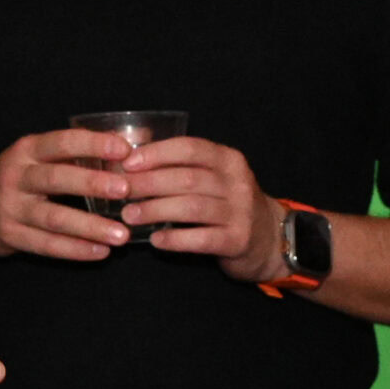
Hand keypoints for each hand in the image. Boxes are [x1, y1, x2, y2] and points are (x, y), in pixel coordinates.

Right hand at [0, 129, 136, 260]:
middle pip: (56, 179)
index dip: (92, 144)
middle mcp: (16, 176)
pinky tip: (100, 252)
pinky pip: (46, 245)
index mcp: (27, 150)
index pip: (61, 142)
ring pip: (53, 218)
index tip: (124, 149)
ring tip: (120, 235)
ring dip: (89, 227)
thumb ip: (77, 152)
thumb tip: (131, 143)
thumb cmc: (17, 177)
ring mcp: (10, 207)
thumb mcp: (37, 156)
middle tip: (125, 191)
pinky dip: (75, 250)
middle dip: (92, 183)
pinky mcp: (9, 235)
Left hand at [117, 136, 283, 282]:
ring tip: (129, 216)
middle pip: (186, 178)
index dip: (157, 154)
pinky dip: (174, 240)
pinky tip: (155, 241)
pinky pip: (200, 239)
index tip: (128, 163)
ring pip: (191, 207)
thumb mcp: (217, 177)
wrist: (269, 239)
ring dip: (155, 210)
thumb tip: (133, 160)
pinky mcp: (238, 241)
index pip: (190, 148)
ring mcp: (240, 212)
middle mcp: (237, 182)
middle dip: (148, 183)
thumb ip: (184, 166)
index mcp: (229, 160)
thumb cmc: (229, 204)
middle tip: (120, 191)